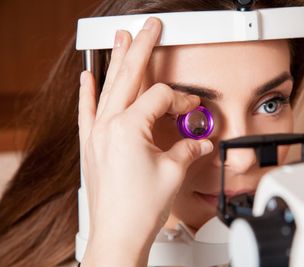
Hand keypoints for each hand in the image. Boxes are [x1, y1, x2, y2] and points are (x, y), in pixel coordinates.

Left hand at [78, 18, 212, 265]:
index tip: (194, 109)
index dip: (182, 100)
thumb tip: (201, 142)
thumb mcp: (173, 173)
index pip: (160, 98)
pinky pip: (87, 111)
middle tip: (149, 27)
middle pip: (129, 77)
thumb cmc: (140, 209)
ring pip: (109, 88)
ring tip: (122, 38)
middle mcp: (109, 126)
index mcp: (130, 128)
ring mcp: (97, 134)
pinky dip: (87, 93)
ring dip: (117, 61)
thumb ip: (190, 149)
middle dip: (142, 48)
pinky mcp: (92, 145)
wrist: (117, 234)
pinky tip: (86, 77)